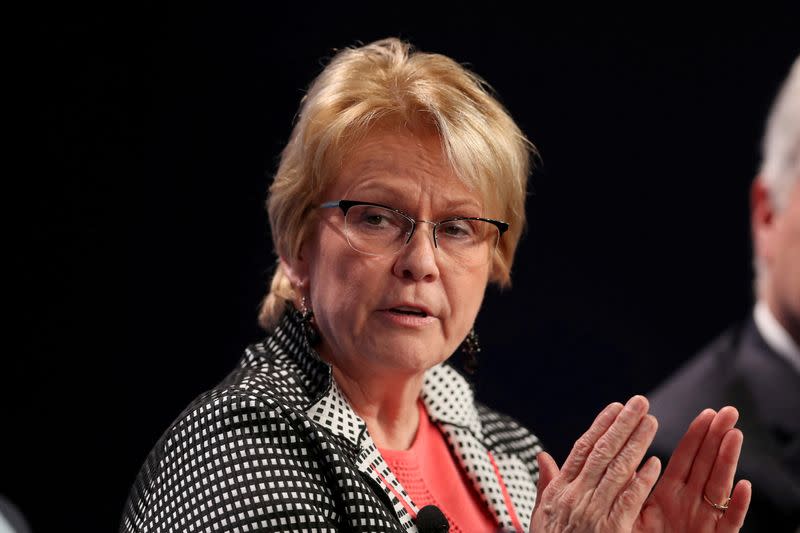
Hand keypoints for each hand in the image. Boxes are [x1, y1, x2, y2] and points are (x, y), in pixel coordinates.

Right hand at [529, 396, 660, 531]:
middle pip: (601, 452)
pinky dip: (641, 481)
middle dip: (622, 424)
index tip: (616, 407)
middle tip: (640, 403)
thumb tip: (542, 455)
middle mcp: (574, 497)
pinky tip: (654, 464)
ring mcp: (592, 512)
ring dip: (636, 443)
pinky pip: (628, 500)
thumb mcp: (542, 515)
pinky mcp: (611, 529)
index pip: (582, 449)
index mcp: (559, 491)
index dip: (600, 426)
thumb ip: (546, 483)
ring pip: (617, 470)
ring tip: (652, 423)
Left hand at [632, 407, 750, 532]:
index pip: (684, 460)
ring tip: (734, 435)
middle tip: (728, 412)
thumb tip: (618, 458)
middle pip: (706, 466)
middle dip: (716, 438)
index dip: (695, 437)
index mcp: (667, 495)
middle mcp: (688, 504)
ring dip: (727, 461)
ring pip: (718, 486)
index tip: (706, 413)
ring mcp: (703, 522)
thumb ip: (625, 487)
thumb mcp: (628, 512)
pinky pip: (728, 522)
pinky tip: (742, 486)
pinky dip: (736, 505)